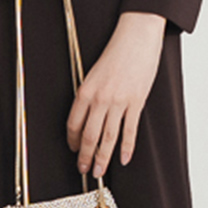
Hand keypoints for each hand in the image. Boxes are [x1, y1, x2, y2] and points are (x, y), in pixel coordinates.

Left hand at [67, 11, 164, 175]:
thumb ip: (90, 95)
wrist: (136, 37)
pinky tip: (123, 159)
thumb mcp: (94, 73)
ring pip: (108, 138)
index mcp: (85, 91)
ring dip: (102, 157)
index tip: (72, 149)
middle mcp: (100, 99)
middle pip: (89, 135)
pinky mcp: (136, 102)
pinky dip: (126, 147)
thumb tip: (87, 117)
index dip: (71, 141)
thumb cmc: (115, 52)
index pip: (73, 124)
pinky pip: (129, 130)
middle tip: (83, 169)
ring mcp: (119, 102)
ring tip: (99, 170)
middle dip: (84, 156)